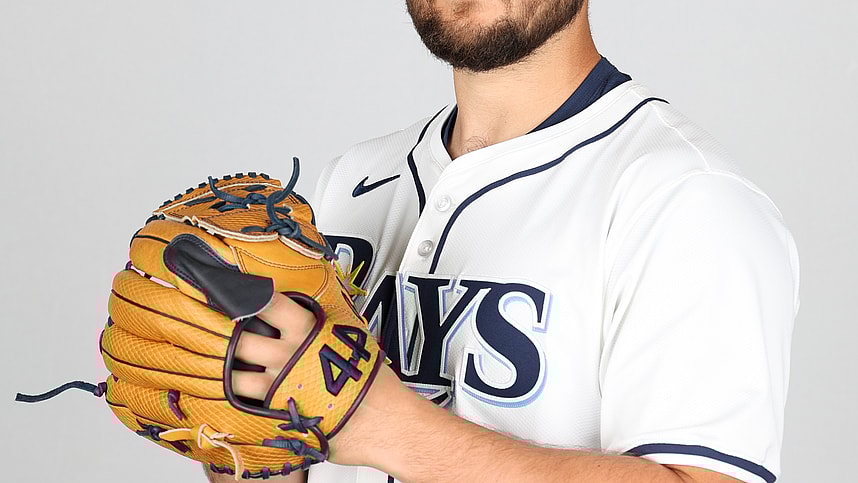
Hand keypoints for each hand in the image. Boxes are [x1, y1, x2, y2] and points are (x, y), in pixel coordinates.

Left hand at [229, 292, 418, 467]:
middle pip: (240, 337)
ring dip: (223, 368)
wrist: (382, 419)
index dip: (246, 296)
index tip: (231, 291)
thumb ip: (324, 326)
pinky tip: (229, 391)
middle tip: (213, 328)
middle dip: (224, 333)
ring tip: (215, 363)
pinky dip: (235, 395)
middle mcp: (287, 355)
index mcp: (306, 330)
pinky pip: (244, 402)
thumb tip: (308, 316)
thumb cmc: (372, 381)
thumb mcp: (351, 339)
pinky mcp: (275, 411)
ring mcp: (278, 384)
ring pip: (233, 374)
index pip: (267, 303)